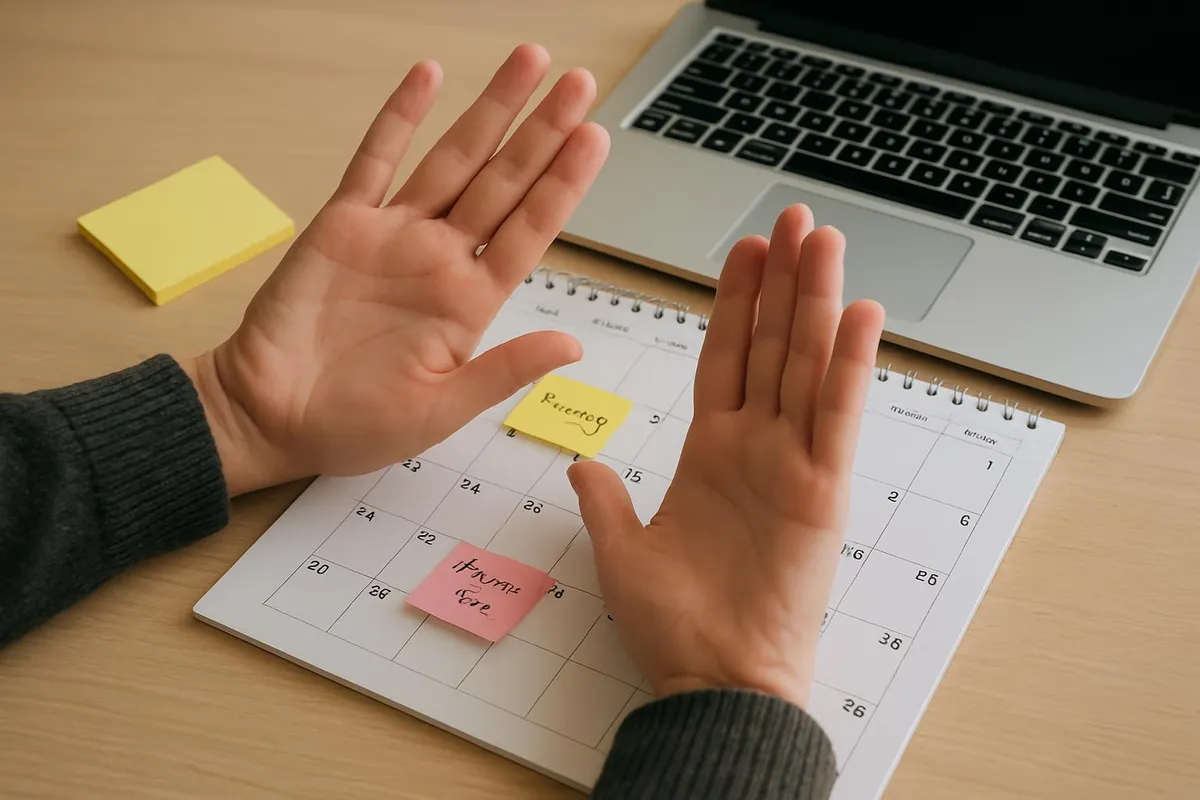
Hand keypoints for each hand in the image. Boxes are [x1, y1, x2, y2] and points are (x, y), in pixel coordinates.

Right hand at [183, 45, 608, 495]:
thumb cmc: (353, 426)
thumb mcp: (440, 410)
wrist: (270, 417)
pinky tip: (429, 76)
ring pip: (452, 159)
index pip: (529, 231)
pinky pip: (375, 159)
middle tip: (579, 84)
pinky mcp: (342, 224)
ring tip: (530, 63)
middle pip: (503, 182)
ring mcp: (393, 235)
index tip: (595, 139)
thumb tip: (574, 346)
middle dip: (542, 132)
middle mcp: (440, 259)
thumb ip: (505, 370)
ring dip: (490, 111)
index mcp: (470, 302)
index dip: (562, 184)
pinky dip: (401, 116)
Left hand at [567, 204, 884, 708]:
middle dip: (780, 280)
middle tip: (791, 219)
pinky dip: (849, 364)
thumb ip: (606, 499)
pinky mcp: (822, 493)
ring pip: (805, 364)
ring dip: (814, 300)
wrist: (712, 681)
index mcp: (711, 453)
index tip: (744, 252)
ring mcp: (793, 465)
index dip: (735, 303)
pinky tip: (860, 312)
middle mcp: (756, 447)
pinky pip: (836, 417)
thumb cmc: (672, 625)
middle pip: (771, 344)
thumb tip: (582, 461)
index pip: (725, 358)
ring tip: (822, 239)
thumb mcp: (622, 551)